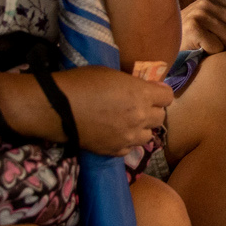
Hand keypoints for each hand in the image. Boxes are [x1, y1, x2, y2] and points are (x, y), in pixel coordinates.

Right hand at [54, 65, 173, 154]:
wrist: (57, 108)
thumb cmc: (82, 83)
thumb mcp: (111, 74)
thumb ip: (133, 84)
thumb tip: (146, 89)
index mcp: (141, 94)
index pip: (168, 97)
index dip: (160, 94)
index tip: (152, 92)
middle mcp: (140, 117)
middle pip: (161, 117)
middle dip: (152, 111)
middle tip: (138, 107)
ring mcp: (129, 137)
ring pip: (148, 136)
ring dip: (141, 128)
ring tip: (127, 123)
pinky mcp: (115, 151)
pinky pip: (130, 148)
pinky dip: (126, 142)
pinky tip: (115, 134)